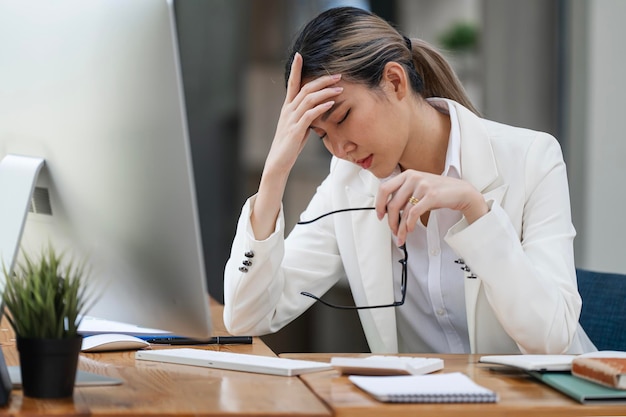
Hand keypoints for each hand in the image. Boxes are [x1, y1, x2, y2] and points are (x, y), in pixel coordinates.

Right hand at [263, 53, 342, 176]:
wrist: (278, 161)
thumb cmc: (290, 145)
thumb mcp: (298, 127)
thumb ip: (306, 116)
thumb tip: (319, 109)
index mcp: (287, 108)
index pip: (292, 84)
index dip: (295, 69)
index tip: (299, 55)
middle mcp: (288, 110)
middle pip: (305, 88)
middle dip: (322, 80)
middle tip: (338, 75)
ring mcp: (291, 119)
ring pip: (308, 99)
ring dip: (325, 92)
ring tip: (339, 89)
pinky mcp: (296, 130)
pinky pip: (309, 115)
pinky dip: (321, 107)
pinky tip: (331, 104)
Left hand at [374, 170, 487, 245]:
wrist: (461, 191)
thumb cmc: (439, 191)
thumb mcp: (418, 188)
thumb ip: (404, 195)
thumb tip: (389, 210)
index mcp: (407, 174)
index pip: (384, 188)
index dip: (379, 204)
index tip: (380, 215)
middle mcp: (413, 177)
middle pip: (392, 203)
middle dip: (390, 220)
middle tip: (392, 230)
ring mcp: (422, 185)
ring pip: (403, 211)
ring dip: (401, 227)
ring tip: (402, 235)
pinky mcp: (431, 195)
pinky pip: (414, 213)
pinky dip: (409, 224)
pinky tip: (410, 229)